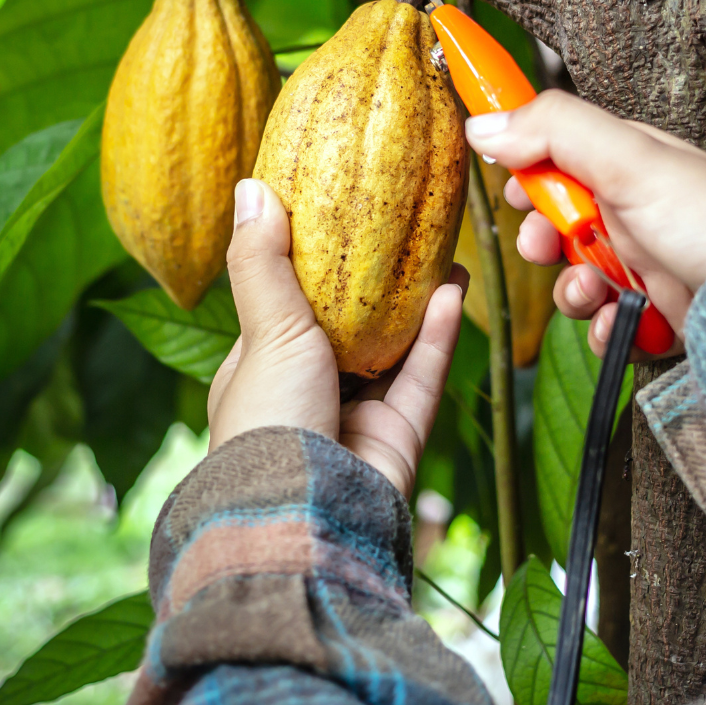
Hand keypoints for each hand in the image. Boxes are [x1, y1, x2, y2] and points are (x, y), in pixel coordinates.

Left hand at [207, 178, 467, 496]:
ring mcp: (353, 419)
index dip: (309, 269)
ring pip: (392, 352)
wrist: (303, 514)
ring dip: (417, 305)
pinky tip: (454, 290)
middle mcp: (306, 396)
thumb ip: (261, 262)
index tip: (336, 222)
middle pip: (347, 330)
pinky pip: (421, 378)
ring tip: (442, 254)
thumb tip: (251, 190)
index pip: (284, 311)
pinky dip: (437, 336)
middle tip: (401, 233)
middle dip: (375, 287)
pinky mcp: (397, 439)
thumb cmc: (268, 421)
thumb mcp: (263, 330)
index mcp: (260, 375)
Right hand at [465, 91, 705, 357]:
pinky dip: (604, 329)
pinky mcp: (656, 314)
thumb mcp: (630, 159)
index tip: (514, 191)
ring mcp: (644, 264)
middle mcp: (632, 211)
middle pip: (557, 224)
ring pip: (576, 278)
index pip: (556, 156)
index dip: (527, 174)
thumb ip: (556, 131)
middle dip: (542, 240)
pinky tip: (620, 322)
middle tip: (546, 245)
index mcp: (624, 163)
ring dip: (571, 290)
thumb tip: (484, 123)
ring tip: (592, 290)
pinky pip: (606, 325)